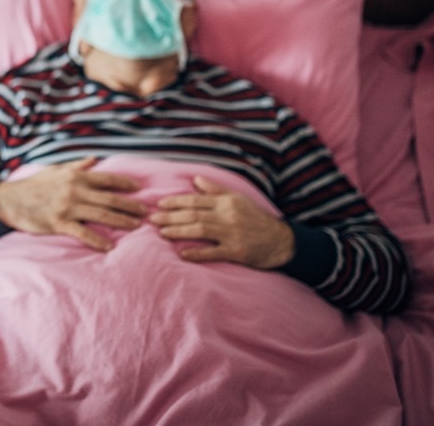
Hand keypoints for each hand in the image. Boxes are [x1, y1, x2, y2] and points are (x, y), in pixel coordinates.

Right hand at [0, 158, 145, 250]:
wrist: (11, 200)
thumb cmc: (35, 185)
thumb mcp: (56, 170)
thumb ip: (77, 166)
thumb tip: (94, 160)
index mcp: (75, 176)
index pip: (106, 179)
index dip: (124, 184)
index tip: (139, 188)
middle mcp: (74, 190)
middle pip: (109, 198)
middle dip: (130, 205)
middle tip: (146, 212)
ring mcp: (67, 207)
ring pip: (101, 214)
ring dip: (121, 221)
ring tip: (136, 226)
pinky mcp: (59, 223)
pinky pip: (83, 233)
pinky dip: (98, 240)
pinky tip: (109, 247)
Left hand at [150, 175, 293, 268]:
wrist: (281, 241)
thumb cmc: (256, 218)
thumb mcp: (238, 199)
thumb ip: (215, 190)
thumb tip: (195, 179)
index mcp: (226, 202)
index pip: (196, 200)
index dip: (176, 202)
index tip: (159, 204)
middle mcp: (227, 216)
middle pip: (194, 214)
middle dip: (171, 217)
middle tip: (152, 219)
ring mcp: (232, 234)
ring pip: (200, 230)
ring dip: (179, 231)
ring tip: (161, 233)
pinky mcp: (237, 252)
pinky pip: (213, 253)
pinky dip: (197, 253)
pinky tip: (182, 254)